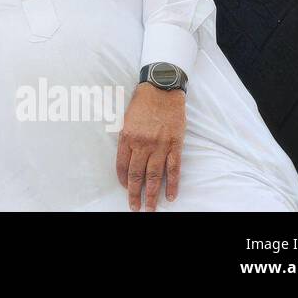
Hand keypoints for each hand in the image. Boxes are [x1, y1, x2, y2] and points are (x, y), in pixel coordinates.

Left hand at [116, 82, 185, 210]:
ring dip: (152, 194)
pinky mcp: (175, 145)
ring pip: (155, 176)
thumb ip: (126, 137)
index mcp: (127, 137)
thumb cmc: (142, 102)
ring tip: (150, 208)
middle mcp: (142, 144)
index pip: (121, 165)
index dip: (122, 179)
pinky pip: (174, 169)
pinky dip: (173, 184)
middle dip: (134, 194)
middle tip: (135, 207)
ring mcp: (160, 146)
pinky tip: (171, 196)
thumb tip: (125, 156)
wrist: (162, 89)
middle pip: (136, 175)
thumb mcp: (126, 118)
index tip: (124, 188)